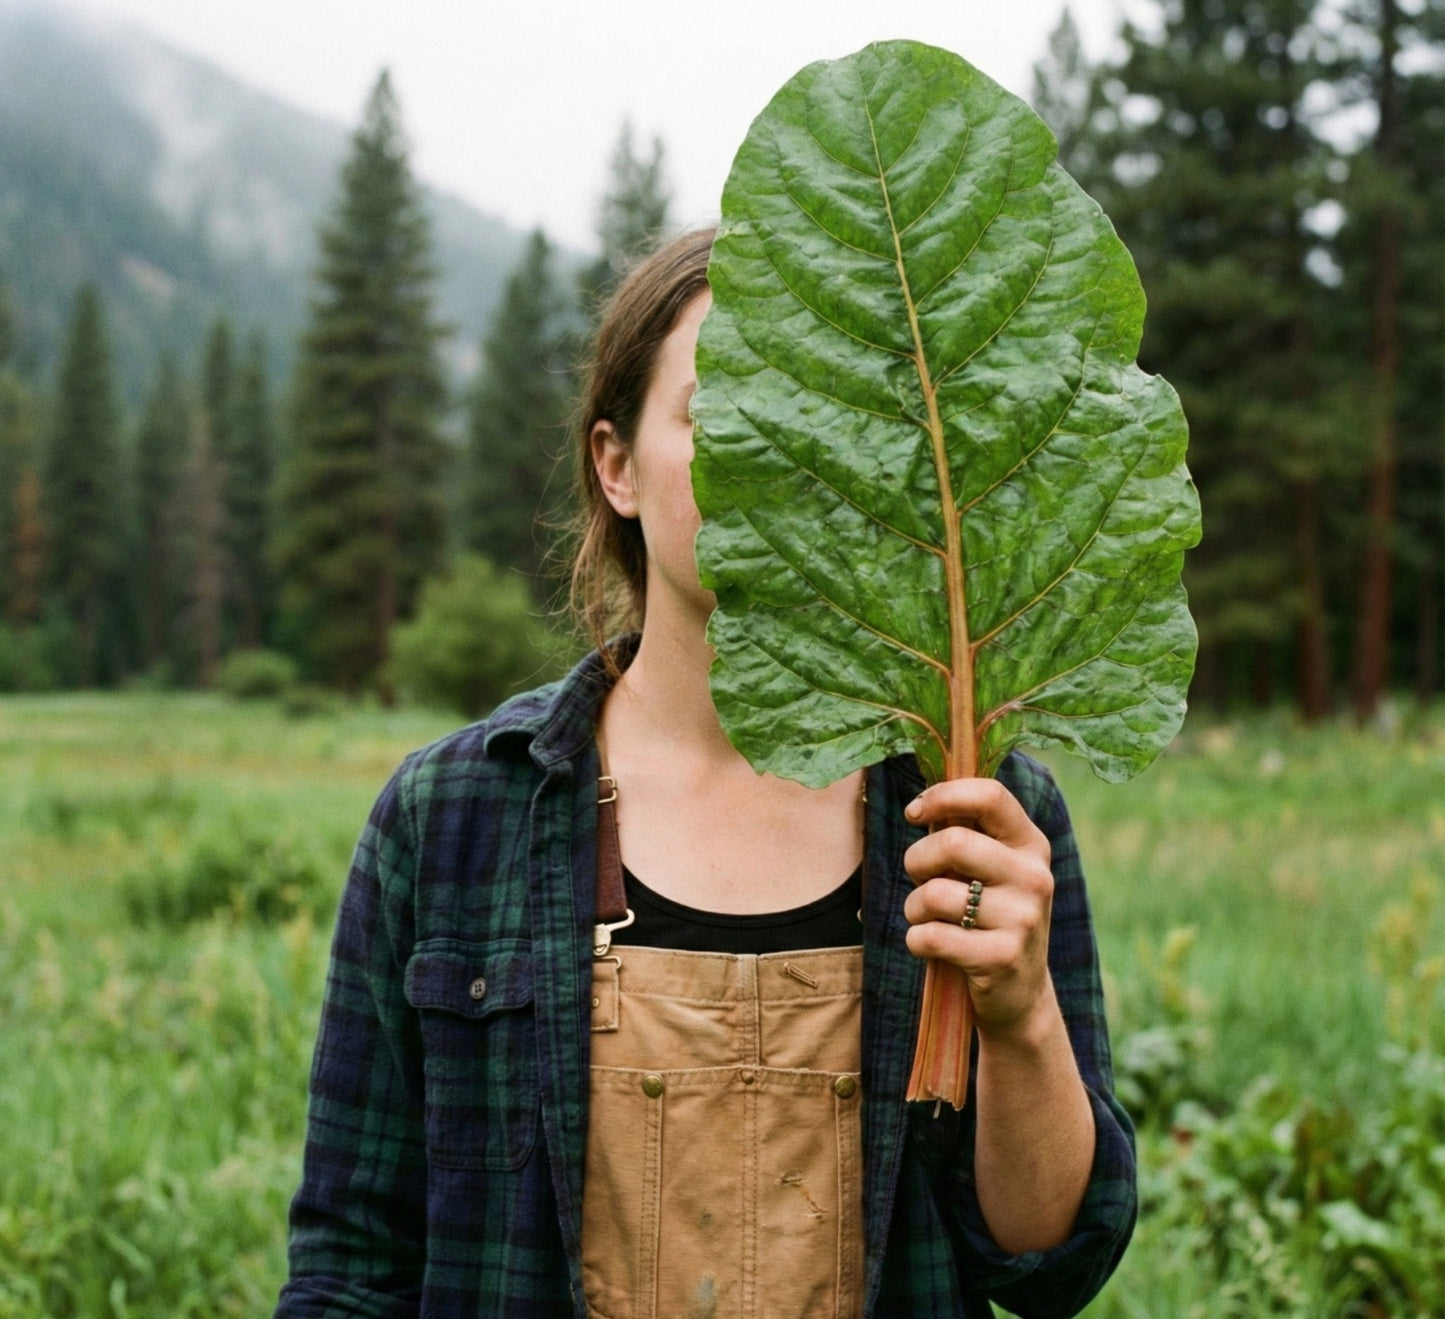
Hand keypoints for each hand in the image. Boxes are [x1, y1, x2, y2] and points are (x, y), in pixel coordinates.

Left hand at [901, 778, 1055, 1042]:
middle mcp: (1034, 877)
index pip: (991, 796)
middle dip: (917, 860)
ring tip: (926, 918)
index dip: (943, 796)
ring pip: (934, 894)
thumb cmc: (988, 917)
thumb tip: (923, 803)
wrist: (1019, 993)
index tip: (914, 812)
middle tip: (920, 878)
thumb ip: (966, 833)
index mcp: (1031, 845)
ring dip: (914, 908)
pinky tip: (929, 945)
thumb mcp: (992, 870)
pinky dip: (916, 940)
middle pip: (953, 843)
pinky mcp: (1002, 958)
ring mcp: (1022, 919)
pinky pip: (930, 936)